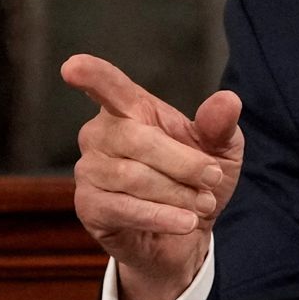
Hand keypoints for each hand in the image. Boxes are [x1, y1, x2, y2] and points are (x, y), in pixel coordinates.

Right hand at [63, 54, 244, 299]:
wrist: (187, 232)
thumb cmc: (198, 179)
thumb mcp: (221, 150)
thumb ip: (220, 126)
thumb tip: (227, 100)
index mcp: (131, 109)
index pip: (109, 87)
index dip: (91, 75)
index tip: (71, 67)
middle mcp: (100, 134)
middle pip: (136, 139)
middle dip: (183, 162)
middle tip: (211, 178)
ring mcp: (89, 171)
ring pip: (132, 177)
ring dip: (176, 192)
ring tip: (201, 203)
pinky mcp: (89, 207)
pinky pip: (123, 209)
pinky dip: (161, 216)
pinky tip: (185, 222)